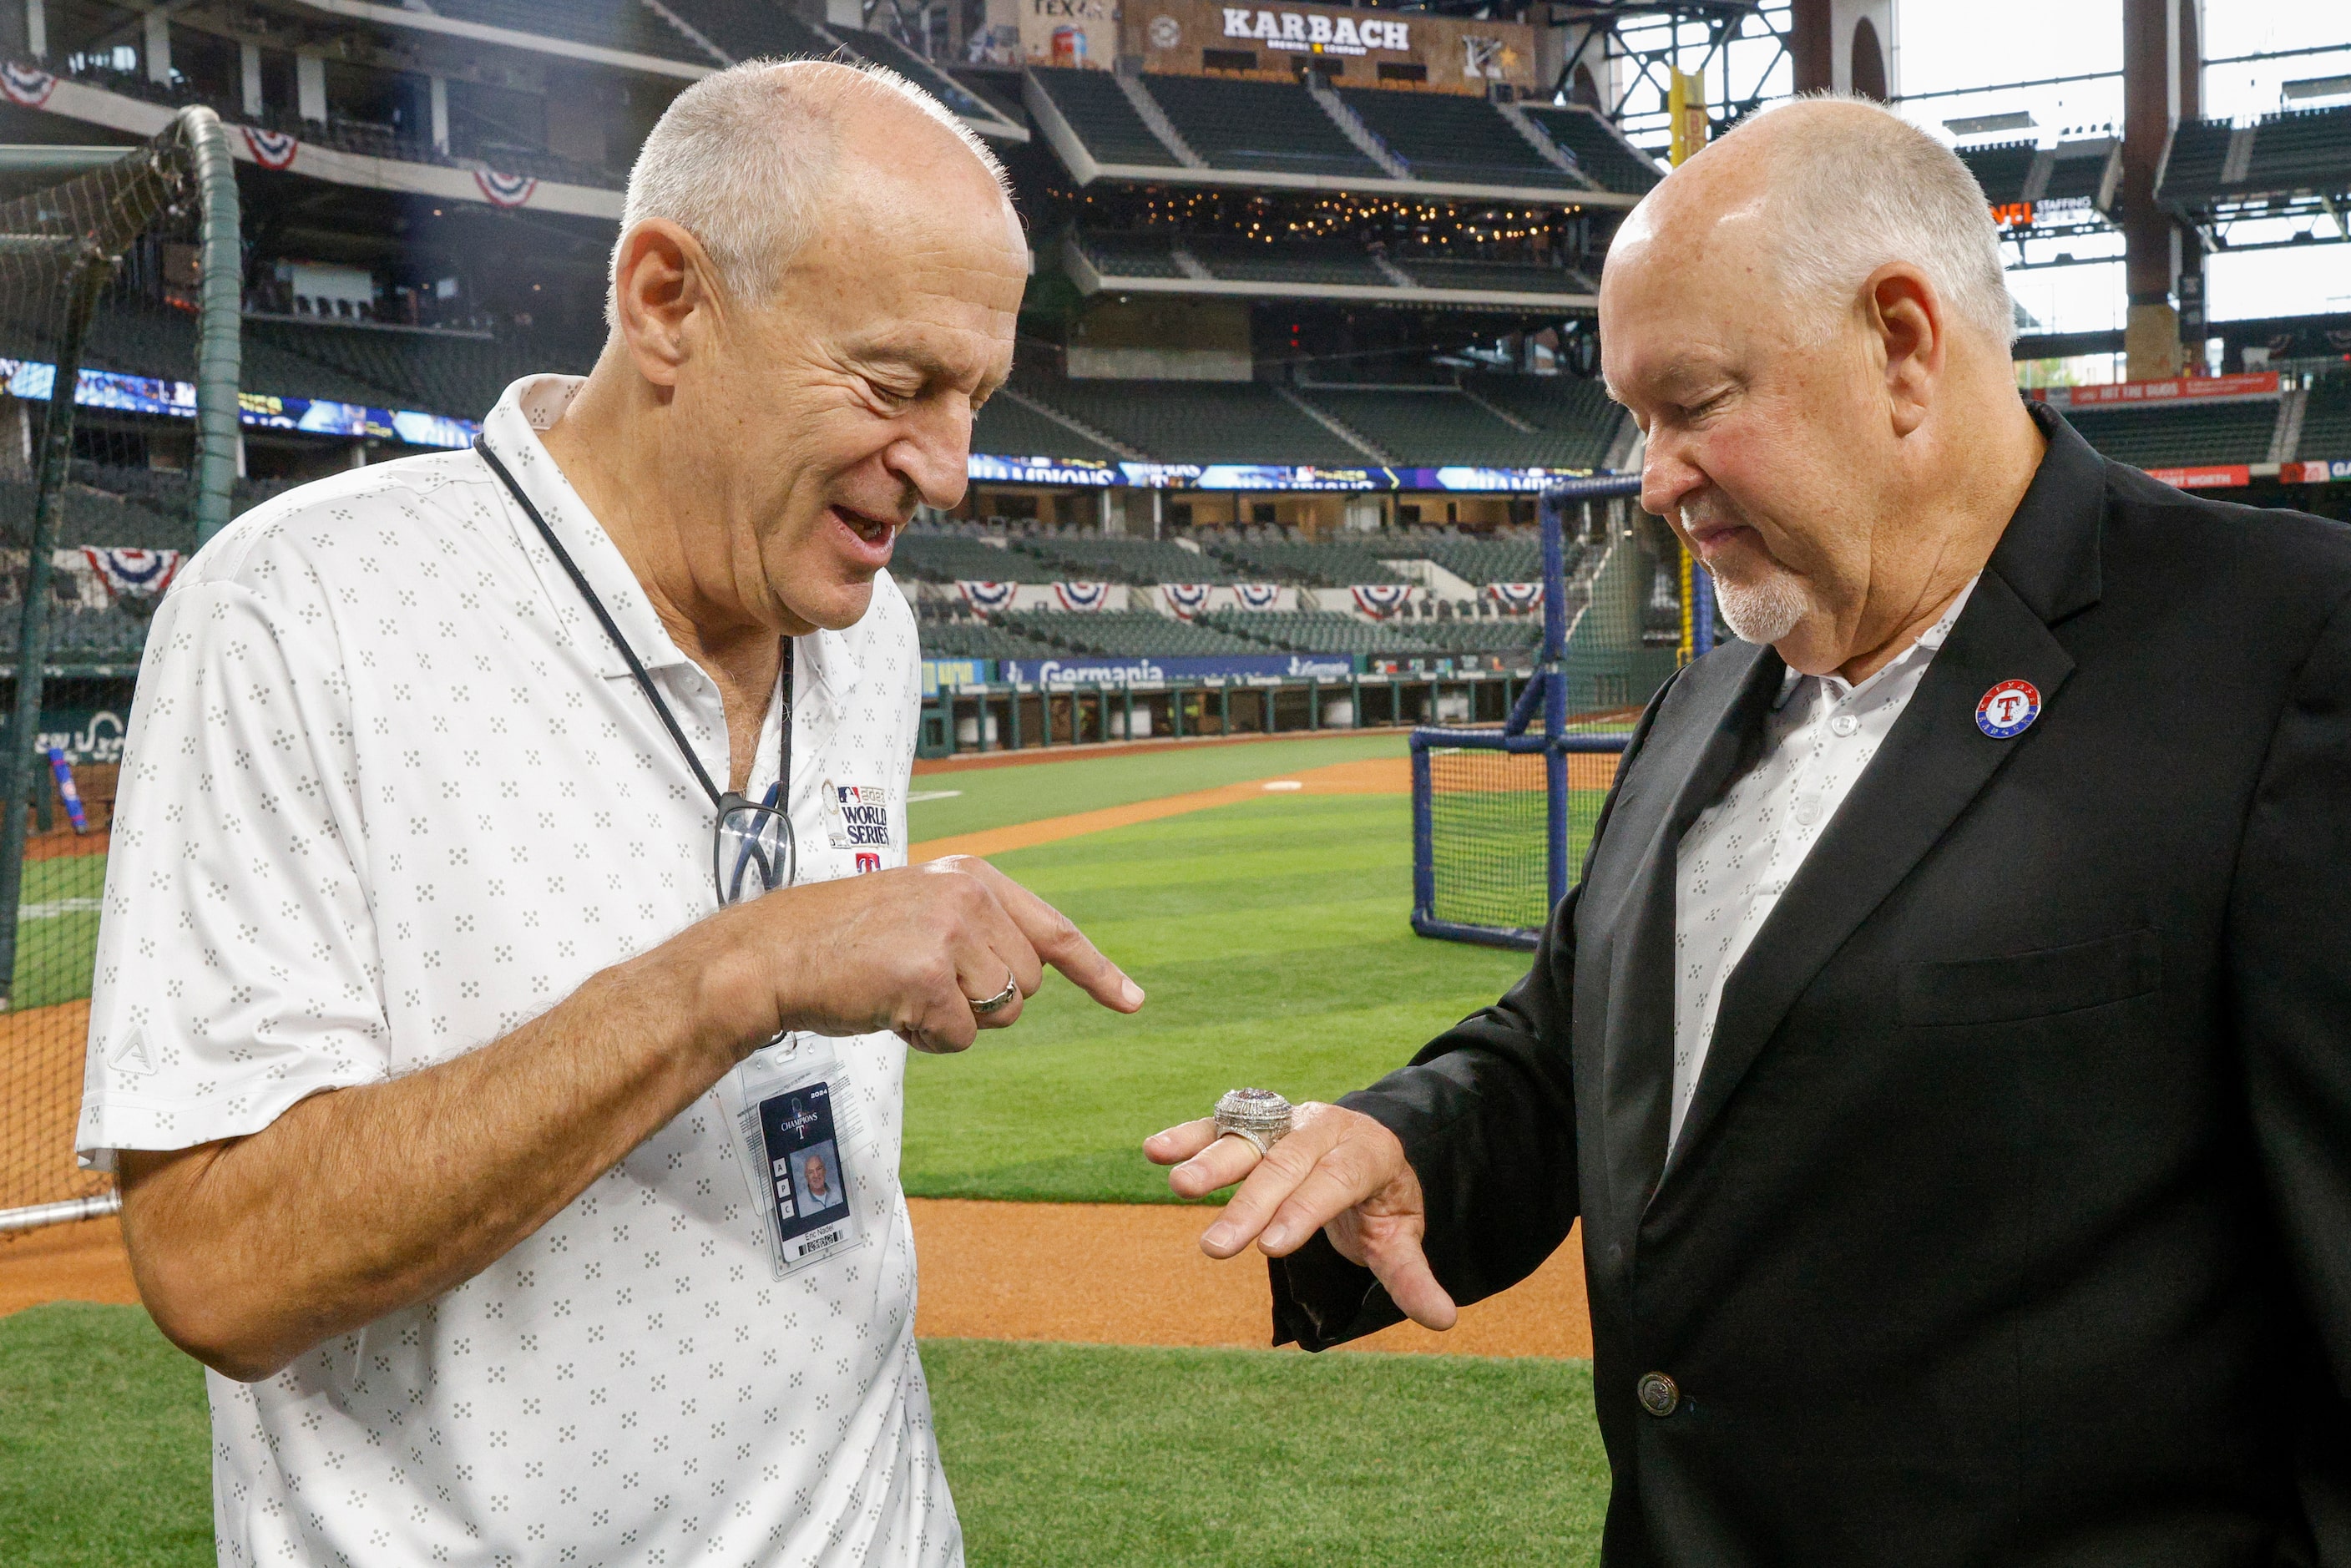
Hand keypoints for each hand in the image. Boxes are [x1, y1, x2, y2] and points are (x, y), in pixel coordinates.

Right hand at [705, 853, 1142, 1054]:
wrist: (773, 954)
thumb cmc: (842, 944)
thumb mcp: (920, 914)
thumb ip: (977, 932)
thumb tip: (1025, 979)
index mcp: (972, 878)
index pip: (1054, 930)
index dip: (1097, 972)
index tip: (1132, 1002)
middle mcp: (969, 896)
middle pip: (1026, 986)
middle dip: (982, 1003)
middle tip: (919, 984)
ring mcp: (950, 932)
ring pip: (999, 1014)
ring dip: (953, 1022)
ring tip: (899, 992)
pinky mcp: (928, 974)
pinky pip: (962, 1037)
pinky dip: (928, 1039)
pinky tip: (889, 1009)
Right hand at [1144, 1102, 1457, 1330]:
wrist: (1369, 1140)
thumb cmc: (1381, 1197)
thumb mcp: (1402, 1234)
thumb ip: (1412, 1275)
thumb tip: (1444, 1319)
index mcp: (1368, 1153)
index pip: (1335, 1182)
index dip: (1304, 1212)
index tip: (1271, 1248)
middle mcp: (1325, 1128)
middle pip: (1285, 1165)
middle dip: (1250, 1206)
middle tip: (1217, 1249)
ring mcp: (1287, 1118)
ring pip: (1249, 1137)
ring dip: (1211, 1159)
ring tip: (1178, 1185)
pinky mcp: (1256, 1120)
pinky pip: (1222, 1124)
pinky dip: (1189, 1135)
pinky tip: (1155, 1149)